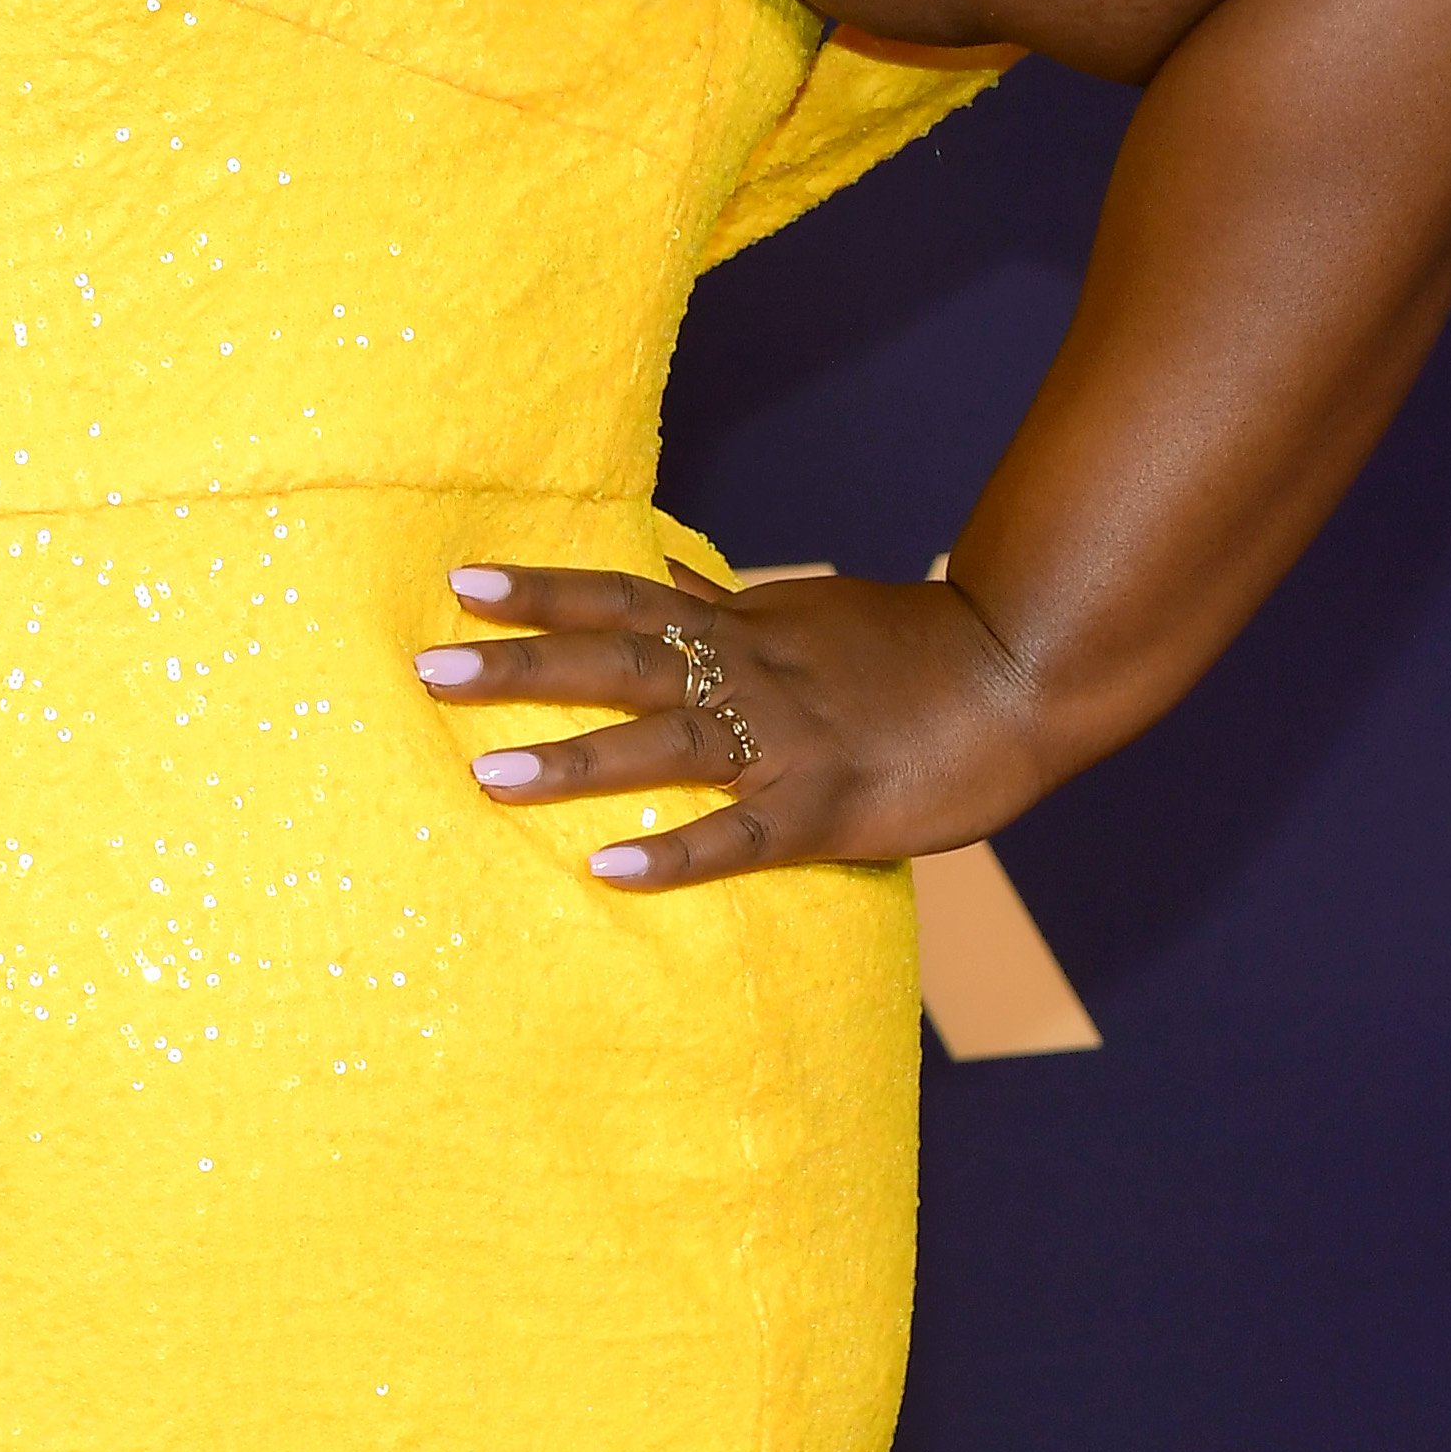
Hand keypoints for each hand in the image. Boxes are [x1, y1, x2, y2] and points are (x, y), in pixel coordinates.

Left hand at [414, 559, 1050, 888]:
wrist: (1022, 675)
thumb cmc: (909, 648)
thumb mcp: (806, 610)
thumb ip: (726, 607)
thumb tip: (662, 579)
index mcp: (740, 629)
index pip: (624, 598)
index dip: (544, 591)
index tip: (461, 582)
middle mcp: (749, 674)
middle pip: (619, 660)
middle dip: (521, 666)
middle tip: (428, 667)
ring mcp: (786, 743)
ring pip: (665, 746)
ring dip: (577, 759)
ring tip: (491, 776)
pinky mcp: (827, 810)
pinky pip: (739, 838)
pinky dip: (676, 854)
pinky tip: (611, 871)